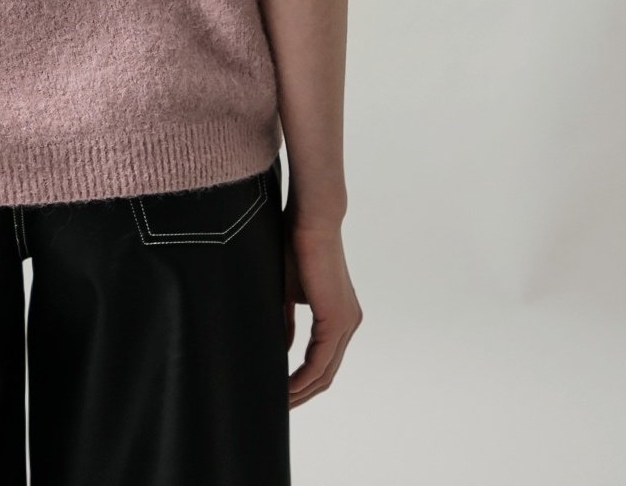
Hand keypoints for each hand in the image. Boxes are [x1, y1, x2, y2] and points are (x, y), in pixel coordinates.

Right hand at [283, 216, 361, 406]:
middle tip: (276, 406)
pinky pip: (320, 361)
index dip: (302, 380)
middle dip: (301, 394)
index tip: (279, 391)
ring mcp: (346, 322)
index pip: (322, 360)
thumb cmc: (296, 245)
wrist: (310, 218)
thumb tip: (284, 348)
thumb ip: (287, 322)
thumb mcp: (288, 291)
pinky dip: (302, 377)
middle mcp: (348, 322)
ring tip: (277, 401)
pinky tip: (285, 386)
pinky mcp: (336, 319)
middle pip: (326, 374)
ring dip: (301, 391)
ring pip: (325, 372)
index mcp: (338, 315)